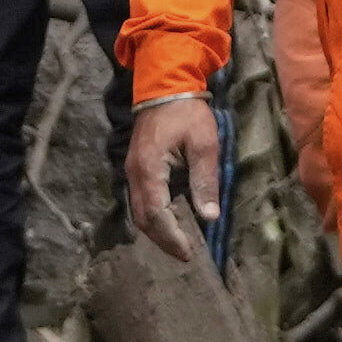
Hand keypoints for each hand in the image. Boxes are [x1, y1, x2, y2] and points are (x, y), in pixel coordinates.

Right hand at [127, 95, 229, 262]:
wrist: (165, 86)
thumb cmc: (187, 114)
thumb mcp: (204, 144)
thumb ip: (205, 181)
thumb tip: (209, 217)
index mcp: (149, 169)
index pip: (156, 214)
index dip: (171, 237)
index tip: (188, 254)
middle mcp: (134, 174)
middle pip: (143, 219)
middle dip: (163, 240)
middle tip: (185, 254)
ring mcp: (132, 171)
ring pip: (139, 212)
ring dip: (157, 230)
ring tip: (179, 243)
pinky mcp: (136, 168)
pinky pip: (141, 201)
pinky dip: (154, 217)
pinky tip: (171, 221)